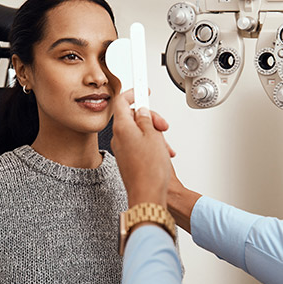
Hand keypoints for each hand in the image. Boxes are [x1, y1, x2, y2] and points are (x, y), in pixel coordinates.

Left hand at [111, 91, 173, 206]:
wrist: (147, 195)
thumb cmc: (149, 170)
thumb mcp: (154, 136)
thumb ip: (147, 120)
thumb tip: (143, 111)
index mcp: (122, 127)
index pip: (122, 101)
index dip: (133, 92)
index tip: (142, 88)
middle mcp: (118, 137)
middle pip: (133, 116)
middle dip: (149, 117)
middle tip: (162, 125)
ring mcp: (122, 149)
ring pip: (138, 131)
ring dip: (152, 133)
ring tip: (164, 144)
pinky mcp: (128, 159)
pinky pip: (138, 144)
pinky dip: (150, 144)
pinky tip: (161, 152)